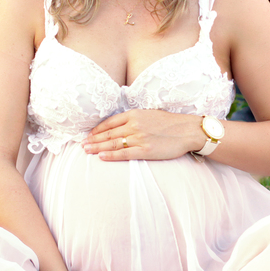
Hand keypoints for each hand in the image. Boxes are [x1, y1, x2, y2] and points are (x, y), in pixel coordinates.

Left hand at [82, 109, 203, 160]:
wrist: (188, 130)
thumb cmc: (170, 123)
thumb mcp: (149, 114)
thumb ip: (135, 118)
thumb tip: (121, 125)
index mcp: (134, 114)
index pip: (110, 122)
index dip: (97, 129)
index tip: (89, 134)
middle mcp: (134, 125)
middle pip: (108, 133)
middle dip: (93, 139)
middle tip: (82, 144)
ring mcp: (139, 138)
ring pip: (113, 143)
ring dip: (97, 147)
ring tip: (86, 150)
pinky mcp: (145, 150)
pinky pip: (123, 154)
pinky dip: (110, 155)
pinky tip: (101, 156)